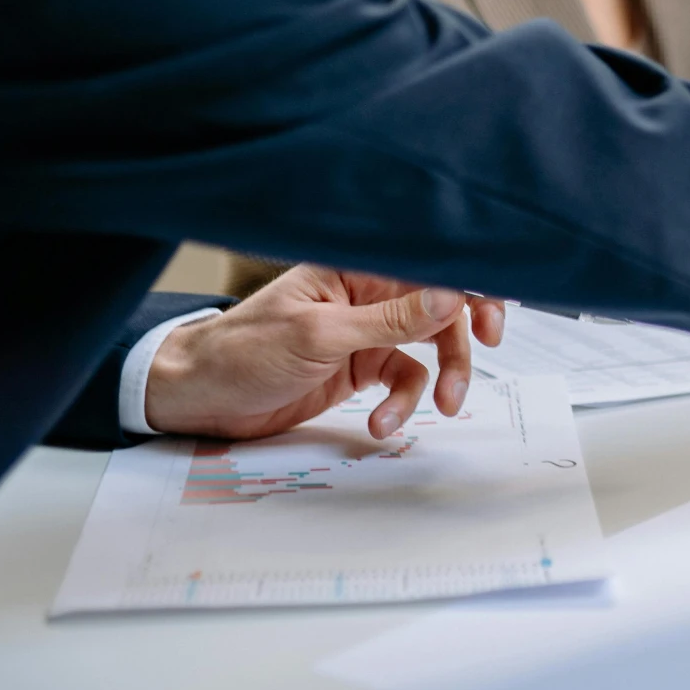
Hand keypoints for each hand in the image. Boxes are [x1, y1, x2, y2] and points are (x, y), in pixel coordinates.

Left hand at [144, 264, 507, 440]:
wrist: (197, 397)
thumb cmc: (242, 351)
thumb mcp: (320, 335)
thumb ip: (390, 319)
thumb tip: (450, 295)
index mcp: (357, 268)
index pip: (428, 265)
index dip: (468, 284)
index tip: (492, 317)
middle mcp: (367, 294)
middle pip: (440, 308)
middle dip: (460, 341)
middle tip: (474, 365)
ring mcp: (364, 332)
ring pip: (427, 348)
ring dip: (440, 379)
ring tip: (440, 409)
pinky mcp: (357, 367)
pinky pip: (401, 381)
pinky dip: (400, 405)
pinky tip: (381, 423)